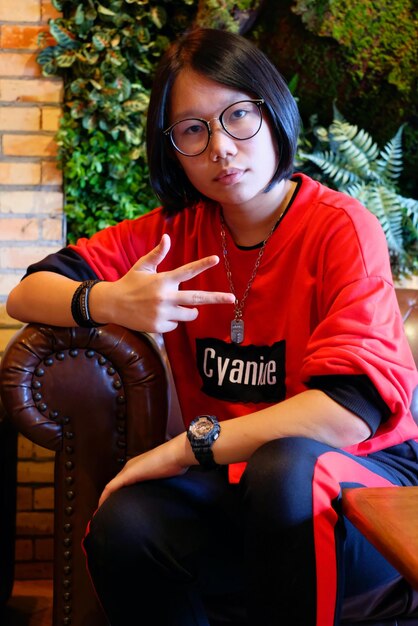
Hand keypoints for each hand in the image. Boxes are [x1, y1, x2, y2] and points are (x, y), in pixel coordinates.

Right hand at [92, 233, 234, 331]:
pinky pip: (175, 324)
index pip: (187, 271)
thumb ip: (158, 253)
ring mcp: (163, 313)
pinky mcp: (159, 326)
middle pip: (197, 298)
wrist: (112, 304)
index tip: (216, 259)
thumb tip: (167, 237)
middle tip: (232, 299)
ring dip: (188, 311)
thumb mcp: (142, 266)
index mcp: (163, 280)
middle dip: (217, 298)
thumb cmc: (130, 282)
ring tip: (173, 305)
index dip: (202, 264)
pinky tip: (156, 314)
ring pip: (189, 314)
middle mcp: (165, 297)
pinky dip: (171, 320)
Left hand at [98, 433, 193, 506]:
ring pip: (111, 487)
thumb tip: (164, 494)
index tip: (116, 506)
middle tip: (106, 513)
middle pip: (115, 485)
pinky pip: (110, 488)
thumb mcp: (166, 475)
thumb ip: (160, 481)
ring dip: (106, 499)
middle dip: (110, 498)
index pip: (123, 481)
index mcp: (137, 466)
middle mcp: (130, 467)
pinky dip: (104, 498)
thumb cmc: (174, 463)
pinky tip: (100, 508)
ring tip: (101, 513)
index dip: (117, 493)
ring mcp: (128, 470)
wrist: (176, 454)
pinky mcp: (128, 475)